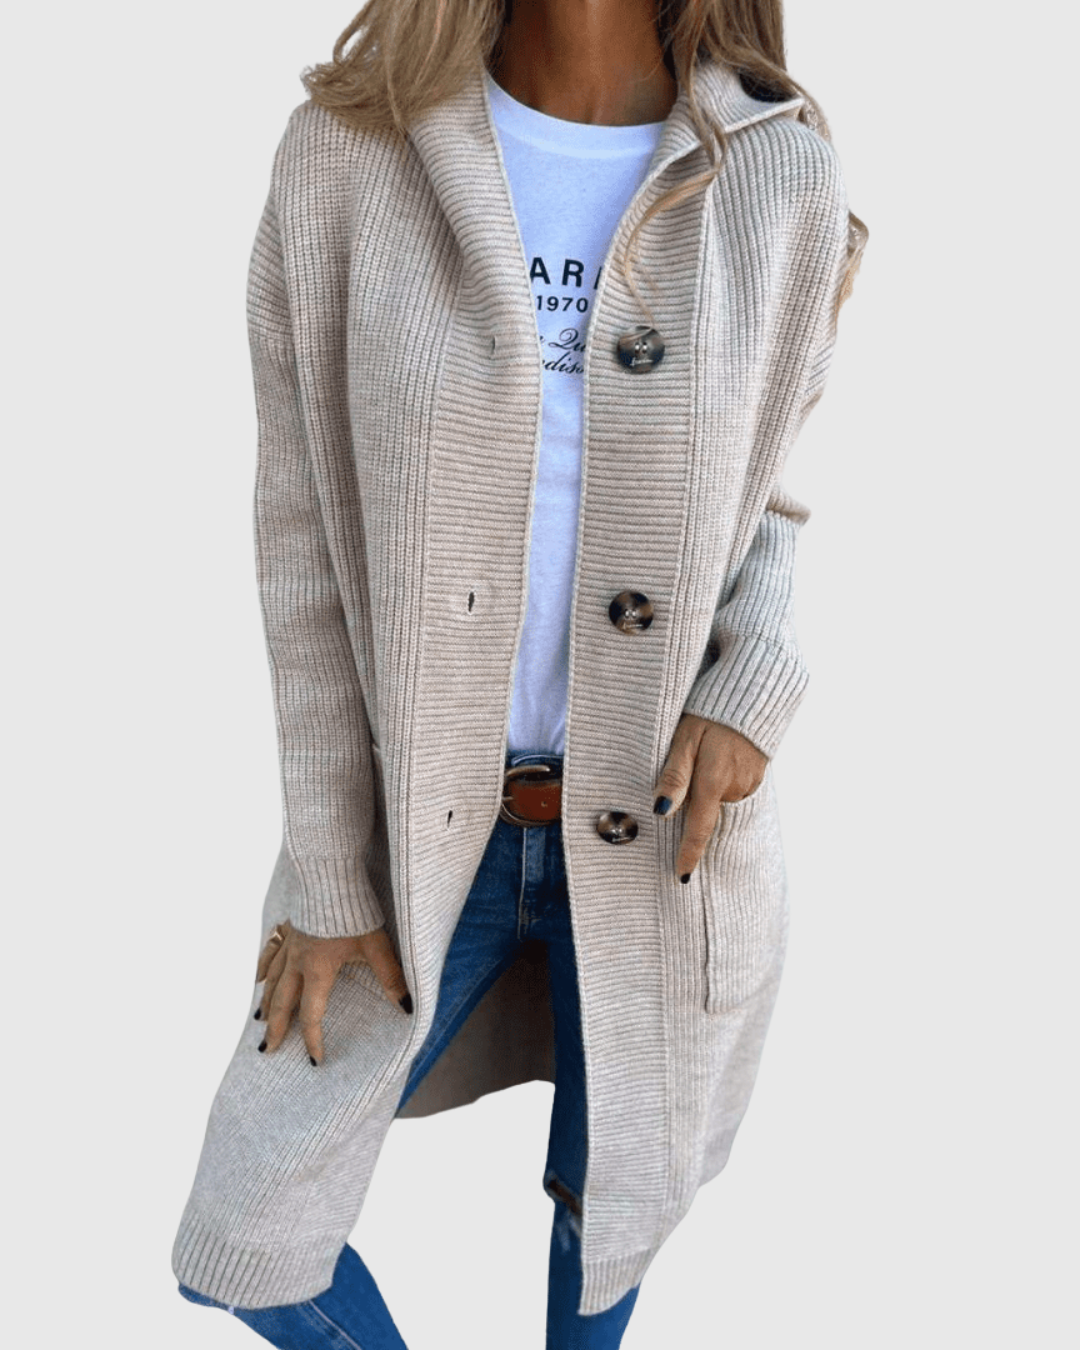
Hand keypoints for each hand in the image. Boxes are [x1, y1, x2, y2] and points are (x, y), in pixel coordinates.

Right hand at [254, 920, 411, 1064]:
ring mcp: (290, 942)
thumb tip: (406, 1005)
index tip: (315, 1059)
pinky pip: (269, 951)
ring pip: (271, 979)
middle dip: (275, 1029)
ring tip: (259, 1020)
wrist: (330, 873)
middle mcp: (298, 961)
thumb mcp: (376, 944)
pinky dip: (263, 967)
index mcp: (318, 970)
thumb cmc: (354, 909)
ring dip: (266, 1002)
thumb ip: (389, 976)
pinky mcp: (289, 925)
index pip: (312, 1015)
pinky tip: (258, 977)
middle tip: (267, 1050)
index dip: (313, 1040)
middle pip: (282, 1002)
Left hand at [652, 715, 768, 881]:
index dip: (689, 854)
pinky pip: (733, 789)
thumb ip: (674, 775)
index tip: (682, 877)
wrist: (755, 692)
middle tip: (687, 785)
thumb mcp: (685, 738)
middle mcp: (734, 788)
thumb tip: (661, 812)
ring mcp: (749, 783)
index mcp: (713, 781)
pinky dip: (721, 782)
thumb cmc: (711, 711)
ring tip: (704, 761)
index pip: (698, 829)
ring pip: (719, 799)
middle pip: (706, 812)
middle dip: (694, 810)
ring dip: (707, 790)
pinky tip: (718, 760)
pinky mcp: (757, 775)